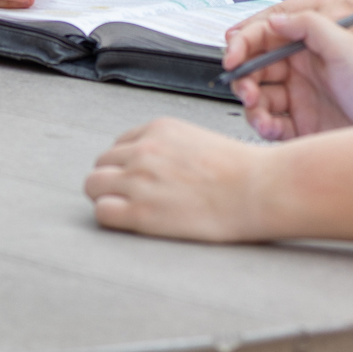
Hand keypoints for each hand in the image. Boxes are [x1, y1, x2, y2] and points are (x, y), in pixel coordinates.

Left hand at [85, 117, 270, 240]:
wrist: (258, 190)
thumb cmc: (240, 171)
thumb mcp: (197, 141)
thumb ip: (168, 148)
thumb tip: (150, 165)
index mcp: (158, 129)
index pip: (119, 145)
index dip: (127, 165)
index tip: (141, 179)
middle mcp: (143, 150)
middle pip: (102, 163)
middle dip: (114, 180)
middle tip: (135, 198)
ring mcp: (139, 179)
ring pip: (94, 185)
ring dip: (108, 197)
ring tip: (133, 211)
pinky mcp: (141, 211)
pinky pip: (102, 211)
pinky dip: (111, 217)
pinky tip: (131, 222)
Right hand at [224, 10, 352, 141]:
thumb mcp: (346, 43)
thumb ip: (308, 25)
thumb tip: (273, 20)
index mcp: (306, 46)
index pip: (264, 38)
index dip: (243, 45)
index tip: (231, 56)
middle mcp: (299, 70)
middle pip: (255, 70)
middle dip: (243, 79)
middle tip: (246, 90)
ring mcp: (299, 98)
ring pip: (258, 99)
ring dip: (252, 106)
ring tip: (260, 115)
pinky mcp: (301, 125)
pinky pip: (271, 124)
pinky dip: (265, 126)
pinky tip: (271, 127)